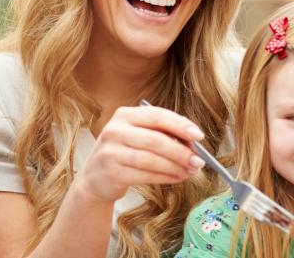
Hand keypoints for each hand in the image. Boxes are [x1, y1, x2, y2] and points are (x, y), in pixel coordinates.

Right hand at [77, 105, 206, 202]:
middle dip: (181, 151)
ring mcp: (111, 152)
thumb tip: (193, 143)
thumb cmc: (124, 153)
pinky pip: (145, 175)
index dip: (180, 125)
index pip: (157, 115)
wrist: (95, 178)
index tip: (199, 136)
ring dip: (175, 166)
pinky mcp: (112, 172)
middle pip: (156, 139)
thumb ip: (161, 134)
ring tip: (190, 171)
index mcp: (124, 115)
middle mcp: (115, 130)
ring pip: (151, 159)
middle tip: (198, 160)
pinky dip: (165, 177)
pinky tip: (177, 178)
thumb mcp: (137, 136)